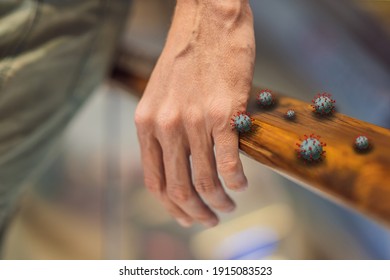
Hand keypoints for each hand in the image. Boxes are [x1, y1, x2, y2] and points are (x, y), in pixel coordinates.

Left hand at [135, 0, 254, 227]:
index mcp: (147, 123)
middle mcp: (166, 126)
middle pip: (178, 189)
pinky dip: (237, 182)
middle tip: (210, 219)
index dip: (170, 206)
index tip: (185, 216)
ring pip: (205, 182)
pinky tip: (243, 184)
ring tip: (229, 205)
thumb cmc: (188, 55)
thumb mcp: (159, 94)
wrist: (207, 18)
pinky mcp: (224, 114)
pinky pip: (229, 164)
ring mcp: (194, 121)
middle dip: (195, 213)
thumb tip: (177, 162)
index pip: (153, 181)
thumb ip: (163, 129)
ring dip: (219, 203)